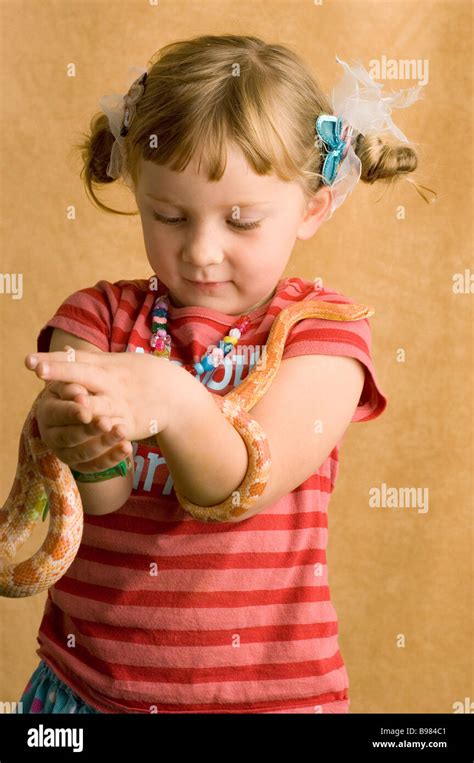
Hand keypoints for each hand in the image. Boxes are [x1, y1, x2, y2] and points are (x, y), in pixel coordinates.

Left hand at [25, 345, 170, 442]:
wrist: (175, 394)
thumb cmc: (140, 376)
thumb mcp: (118, 363)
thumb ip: (90, 360)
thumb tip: (64, 352)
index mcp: (105, 366)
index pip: (75, 360)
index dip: (53, 360)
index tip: (30, 362)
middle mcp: (110, 382)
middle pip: (82, 375)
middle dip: (60, 371)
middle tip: (38, 369)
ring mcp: (120, 402)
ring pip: (98, 403)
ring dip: (83, 404)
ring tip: (68, 400)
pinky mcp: (129, 422)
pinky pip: (116, 426)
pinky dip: (109, 428)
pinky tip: (100, 428)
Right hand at [35, 379, 132, 471]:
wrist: (81, 408)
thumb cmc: (75, 391)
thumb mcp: (71, 384)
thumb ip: (73, 388)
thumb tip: (79, 395)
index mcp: (47, 413)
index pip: (57, 414)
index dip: (72, 413)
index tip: (87, 412)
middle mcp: (52, 437)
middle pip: (69, 437)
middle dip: (89, 430)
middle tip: (106, 423)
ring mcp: (65, 453)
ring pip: (84, 454)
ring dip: (104, 444)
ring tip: (122, 432)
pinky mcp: (81, 465)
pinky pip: (97, 466)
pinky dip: (113, 458)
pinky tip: (127, 447)